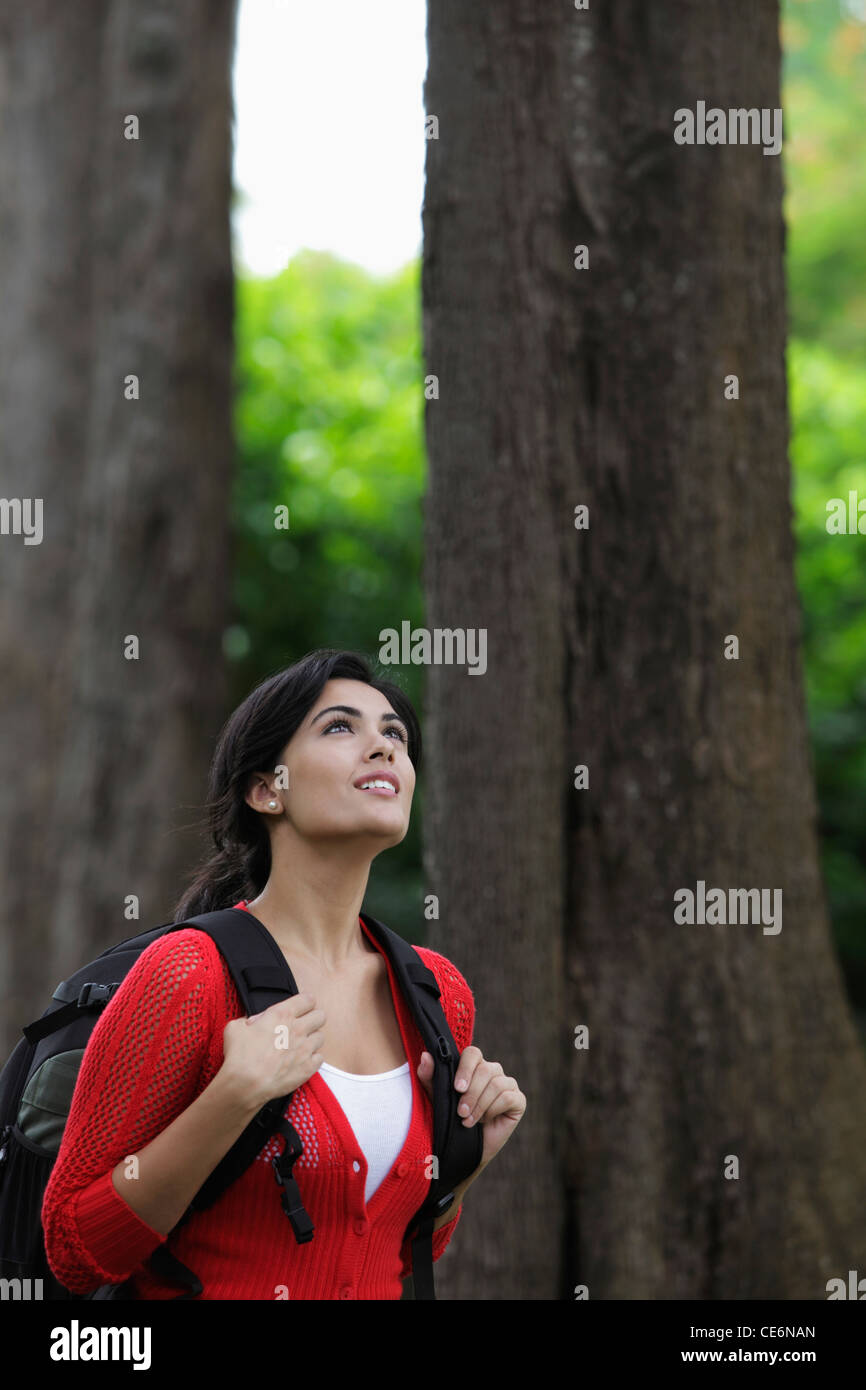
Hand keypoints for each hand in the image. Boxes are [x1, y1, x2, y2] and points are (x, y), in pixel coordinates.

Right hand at [221, 993, 325, 1108]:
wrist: (246, 1084)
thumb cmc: (239, 1056)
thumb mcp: (235, 1027)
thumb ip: (249, 1020)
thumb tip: (254, 1023)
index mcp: (282, 1015)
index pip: (307, 999)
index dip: (305, 1003)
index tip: (301, 1007)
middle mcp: (297, 1029)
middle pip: (320, 1016)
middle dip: (313, 1019)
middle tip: (304, 1025)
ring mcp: (305, 1049)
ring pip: (321, 1037)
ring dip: (312, 1040)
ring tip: (301, 1045)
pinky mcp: (308, 1067)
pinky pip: (320, 1058)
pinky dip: (313, 1059)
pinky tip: (302, 1061)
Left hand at [416, 1045, 524, 1168]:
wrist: (463, 1149)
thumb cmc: (449, 1119)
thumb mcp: (435, 1098)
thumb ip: (429, 1076)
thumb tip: (426, 1055)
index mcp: (473, 1066)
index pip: (473, 1053)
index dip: (466, 1068)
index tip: (457, 1088)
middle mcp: (492, 1071)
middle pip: (486, 1069)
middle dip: (471, 1094)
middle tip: (460, 1112)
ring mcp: (507, 1084)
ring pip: (497, 1083)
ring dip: (480, 1105)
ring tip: (468, 1121)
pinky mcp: (518, 1100)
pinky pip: (508, 1097)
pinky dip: (493, 1110)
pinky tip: (485, 1120)